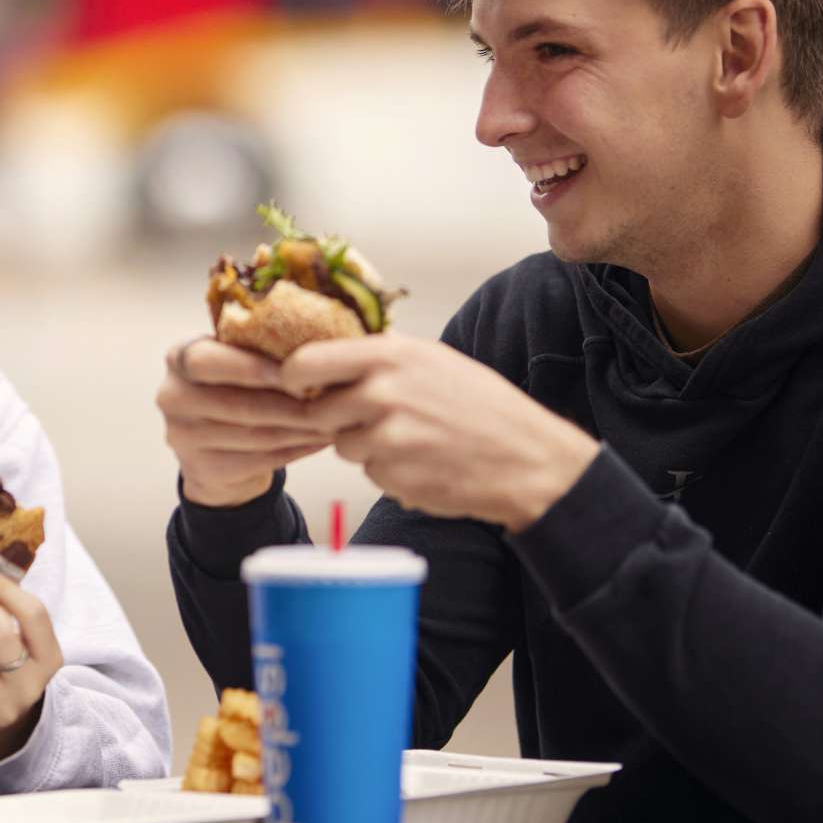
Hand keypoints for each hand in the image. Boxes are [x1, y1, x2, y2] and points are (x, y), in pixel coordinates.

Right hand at [158, 338, 333, 507]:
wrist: (210, 445)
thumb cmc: (233, 388)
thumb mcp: (232, 359)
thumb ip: (255, 348)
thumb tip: (317, 343)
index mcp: (178, 357)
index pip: (207, 361)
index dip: (252, 368)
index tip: (297, 370)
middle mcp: (171, 396)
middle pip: (238, 404)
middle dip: (291, 404)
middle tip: (332, 400)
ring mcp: (183, 436)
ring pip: (255, 434)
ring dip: (301, 429)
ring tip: (333, 421)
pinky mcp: (203, 468)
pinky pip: (260, 460)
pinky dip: (296, 450)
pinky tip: (319, 440)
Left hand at [274, 333, 599, 531]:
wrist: (528, 460)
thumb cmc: (483, 407)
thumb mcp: (433, 359)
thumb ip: (381, 355)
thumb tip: (330, 346)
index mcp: (389, 355)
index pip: (305, 362)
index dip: (294, 377)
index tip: (297, 384)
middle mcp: (381, 393)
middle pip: (316, 410)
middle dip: (333, 417)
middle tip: (367, 417)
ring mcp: (385, 438)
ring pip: (341, 444)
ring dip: (362, 445)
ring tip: (408, 438)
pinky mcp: (391, 476)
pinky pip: (368, 471)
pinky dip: (386, 469)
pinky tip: (421, 460)